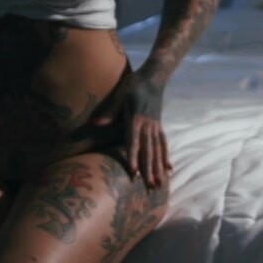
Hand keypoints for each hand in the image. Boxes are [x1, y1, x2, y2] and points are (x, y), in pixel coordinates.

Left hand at [86, 71, 172, 188]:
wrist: (154, 76)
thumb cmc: (135, 83)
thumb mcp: (120, 94)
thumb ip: (109, 111)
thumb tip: (94, 124)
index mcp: (136, 118)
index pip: (134, 141)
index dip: (134, 157)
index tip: (135, 173)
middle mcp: (148, 125)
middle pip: (148, 150)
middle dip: (149, 169)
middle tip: (150, 186)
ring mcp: (155, 126)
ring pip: (158, 150)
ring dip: (159, 168)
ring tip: (160, 184)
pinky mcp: (159, 126)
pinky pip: (163, 144)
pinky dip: (166, 157)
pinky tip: (169, 169)